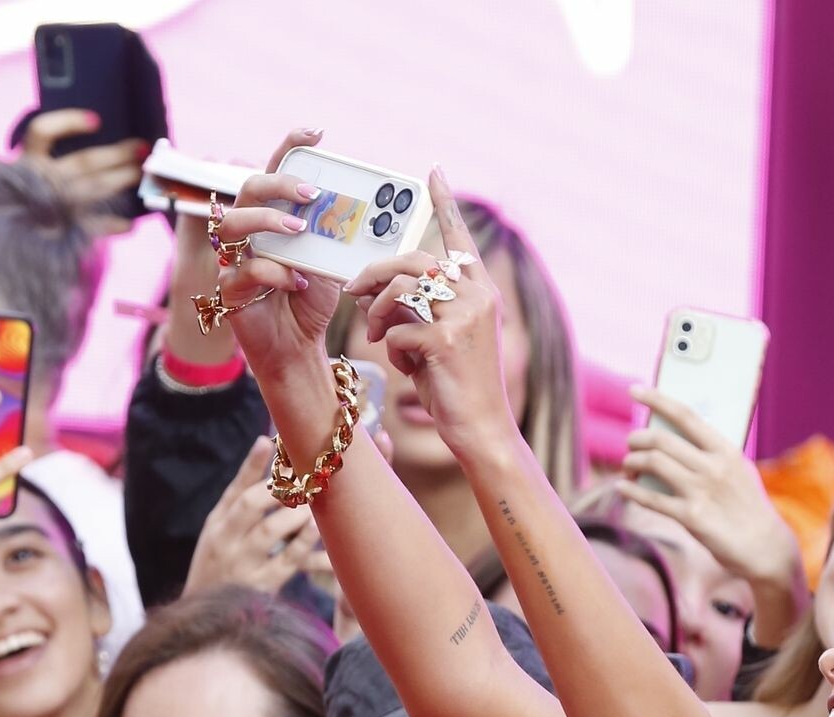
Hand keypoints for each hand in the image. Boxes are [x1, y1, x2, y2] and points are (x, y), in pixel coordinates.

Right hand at [19, 109, 146, 236]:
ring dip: (121, 180)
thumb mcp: (26, 175)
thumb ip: (47, 160)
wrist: (9, 242)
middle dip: (117, 154)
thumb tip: (93, 139)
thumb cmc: (24, 202)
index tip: (96, 121)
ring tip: (140, 174)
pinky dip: (114, 225)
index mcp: (28, 162)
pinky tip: (130, 224)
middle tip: (142, 149)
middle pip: (84, 161)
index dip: (69, 122)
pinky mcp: (62, 232)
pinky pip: (95, 227)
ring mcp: (54, 207)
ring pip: (94, 187)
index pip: (42, 131)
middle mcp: (42, 181)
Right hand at [185, 434, 322, 595]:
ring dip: (296, 513)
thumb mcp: (220, 525)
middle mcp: (227, 543)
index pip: (238, 490)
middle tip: (306, 478)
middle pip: (252, 506)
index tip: (280, 447)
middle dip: (281, 489)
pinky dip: (306, 543)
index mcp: (217, 525)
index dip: (259, 467)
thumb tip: (265, 441)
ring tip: (314, 503)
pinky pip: (289, 561)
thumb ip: (242, 487)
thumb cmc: (219, 560)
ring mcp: (244, 565)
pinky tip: (318, 530)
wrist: (207, 616)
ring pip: (271, 531)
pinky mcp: (265, 587)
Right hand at [210, 131, 341, 386]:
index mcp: (271, 217)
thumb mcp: (329, 260)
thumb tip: (361, 208)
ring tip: (300, 231)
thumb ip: (333, 234)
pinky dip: (274, 274)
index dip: (289, 147)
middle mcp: (247, 232)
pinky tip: (298, 283)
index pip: (273, 171)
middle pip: (248, 189)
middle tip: (312, 193)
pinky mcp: (229, 291)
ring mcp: (233, 259)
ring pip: (233, 224)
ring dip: (269, 222)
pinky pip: (244, 271)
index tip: (314, 132)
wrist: (298, 348)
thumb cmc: (311, 300)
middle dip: (280, 185)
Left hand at [342, 167, 514, 459]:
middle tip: (351, 290)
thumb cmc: (458, 386)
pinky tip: (407, 365)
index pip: (460, 238)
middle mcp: (477, 296)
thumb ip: (419, 309)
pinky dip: (392, 348)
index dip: (445, 203)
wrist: (482, 429)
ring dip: (378, 312)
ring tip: (375, 335)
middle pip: (413, 261)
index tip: (433, 170)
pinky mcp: (445, 341)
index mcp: (481, 290)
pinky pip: (398, 329)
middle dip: (375, 274)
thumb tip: (373, 293)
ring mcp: (463, 317)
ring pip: (401, 290)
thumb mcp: (440, 339)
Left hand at [619, 389, 802, 591]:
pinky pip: (652, 498)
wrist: (765, 546)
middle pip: (661, 440)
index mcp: (725, 449)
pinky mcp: (691, 517)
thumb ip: (713, 455)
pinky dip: (631, 491)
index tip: (635, 390)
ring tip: (627, 466)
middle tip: (630, 444)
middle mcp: (712, 466)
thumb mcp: (738, 471)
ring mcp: (701, 491)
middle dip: (637, 439)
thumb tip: (680, 441)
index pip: (685, 415)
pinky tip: (621, 487)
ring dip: (631, 462)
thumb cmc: (747, 508)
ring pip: (653, 463)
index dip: (656, 399)